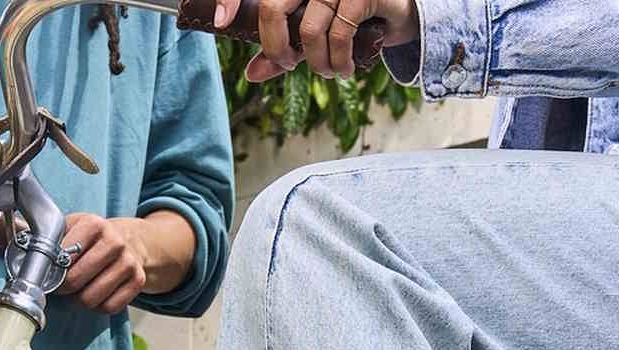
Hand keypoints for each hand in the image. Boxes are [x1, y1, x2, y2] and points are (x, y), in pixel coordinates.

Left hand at [59, 212, 194, 314]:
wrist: (130, 240)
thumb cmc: (92, 238)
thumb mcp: (71, 227)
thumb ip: (49, 236)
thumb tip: (20, 234)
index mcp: (93, 224)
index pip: (63, 258)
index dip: (51, 271)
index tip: (49, 274)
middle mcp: (114, 242)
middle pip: (76, 280)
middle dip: (64, 289)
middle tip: (61, 287)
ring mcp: (129, 262)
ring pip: (92, 298)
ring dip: (80, 300)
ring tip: (78, 291)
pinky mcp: (138, 280)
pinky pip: (110, 307)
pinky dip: (98, 306)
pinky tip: (96, 295)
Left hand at [215, 0, 417, 80]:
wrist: (399, 6)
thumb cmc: (350, 15)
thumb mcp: (312, 31)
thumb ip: (284, 47)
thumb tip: (252, 74)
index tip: (219, 21)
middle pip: (273, 8)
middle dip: (275, 48)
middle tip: (288, 64)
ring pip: (308, 32)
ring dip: (317, 64)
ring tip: (329, 70)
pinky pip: (339, 35)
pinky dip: (339, 61)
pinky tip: (344, 68)